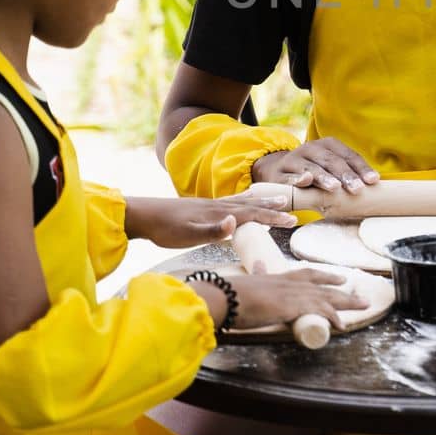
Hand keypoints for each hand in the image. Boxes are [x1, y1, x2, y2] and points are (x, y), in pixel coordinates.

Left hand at [127, 192, 297, 247]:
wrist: (143, 214)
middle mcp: (217, 206)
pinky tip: (244, 201)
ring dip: (261, 202)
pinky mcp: (203, 207)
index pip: (251, 215)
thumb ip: (211, 230)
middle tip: (292, 210)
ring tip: (277, 199)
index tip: (292, 220)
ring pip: (243, 202)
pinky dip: (244, 200)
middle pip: (251, 206)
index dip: (272, 219)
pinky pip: (232, 202)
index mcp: (217, 214)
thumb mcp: (187, 235)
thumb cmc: (164, 229)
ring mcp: (210, 205)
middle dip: (273, 209)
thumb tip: (235, 222)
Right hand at [230, 268, 370, 329]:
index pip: (307, 273)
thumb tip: (256, 264)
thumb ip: (255, 275)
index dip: (324, 275)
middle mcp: (289, 283)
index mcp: (278, 277)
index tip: (340, 277)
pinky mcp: (293, 307)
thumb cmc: (229, 292)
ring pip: (327, 297)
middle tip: (360, 293)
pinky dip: (333, 317)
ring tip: (363, 305)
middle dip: (342, 289)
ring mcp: (293, 294)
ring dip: (346, 302)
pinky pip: (320, 311)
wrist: (224, 297)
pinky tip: (342, 325)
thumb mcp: (247, 282)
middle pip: (323, 284)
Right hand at [251, 138, 378, 192]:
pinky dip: (296, 179)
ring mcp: (294, 160)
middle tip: (357, 188)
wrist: (277, 172)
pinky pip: (288, 177)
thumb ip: (347, 176)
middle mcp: (311, 149)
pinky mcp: (279, 173)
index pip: (348, 155)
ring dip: (323, 177)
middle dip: (345, 175)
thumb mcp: (330, 170)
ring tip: (334, 187)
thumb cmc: (313, 173)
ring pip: (311, 167)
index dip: (361, 168)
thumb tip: (375, 188)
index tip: (373, 181)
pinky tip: (304, 182)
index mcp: (327, 145)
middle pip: (331, 160)